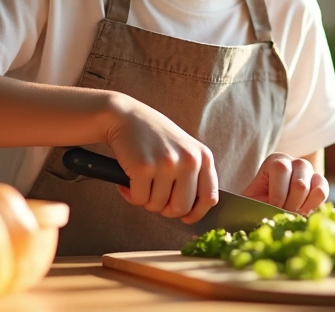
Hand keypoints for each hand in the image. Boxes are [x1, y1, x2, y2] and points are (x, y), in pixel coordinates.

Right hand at [102, 93, 219, 223]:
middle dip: (165, 209)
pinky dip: (131, 195)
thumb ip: (192, 176)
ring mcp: (167, 163)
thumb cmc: (154, 137)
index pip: (209, 198)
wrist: (126, 116)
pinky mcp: (144, 167)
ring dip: (145, 200)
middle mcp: (189, 160)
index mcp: (203, 156)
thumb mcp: (184, 150)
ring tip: (140, 182)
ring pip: (158, 206)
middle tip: (154, 197)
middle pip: (181, 208)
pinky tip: (128, 182)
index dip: (196, 213)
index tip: (185, 217)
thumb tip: (190, 213)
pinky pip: (139, 199)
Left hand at [241, 153, 327, 214]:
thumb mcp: (252, 199)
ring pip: (312, 189)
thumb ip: (252, 203)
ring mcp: (310, 171)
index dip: (277, 195)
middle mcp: (295, 162)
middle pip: (299, 184)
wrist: (269, 205)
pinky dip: (314, 205)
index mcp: (275, 161)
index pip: (280, 170)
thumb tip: (252, 214)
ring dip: (301, 207)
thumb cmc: (259, 202)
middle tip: (282, 216)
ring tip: (291, 214)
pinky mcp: (321, 182)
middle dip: (290, 206)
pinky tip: (303, 211)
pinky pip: (322, 192)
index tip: (272, 209)